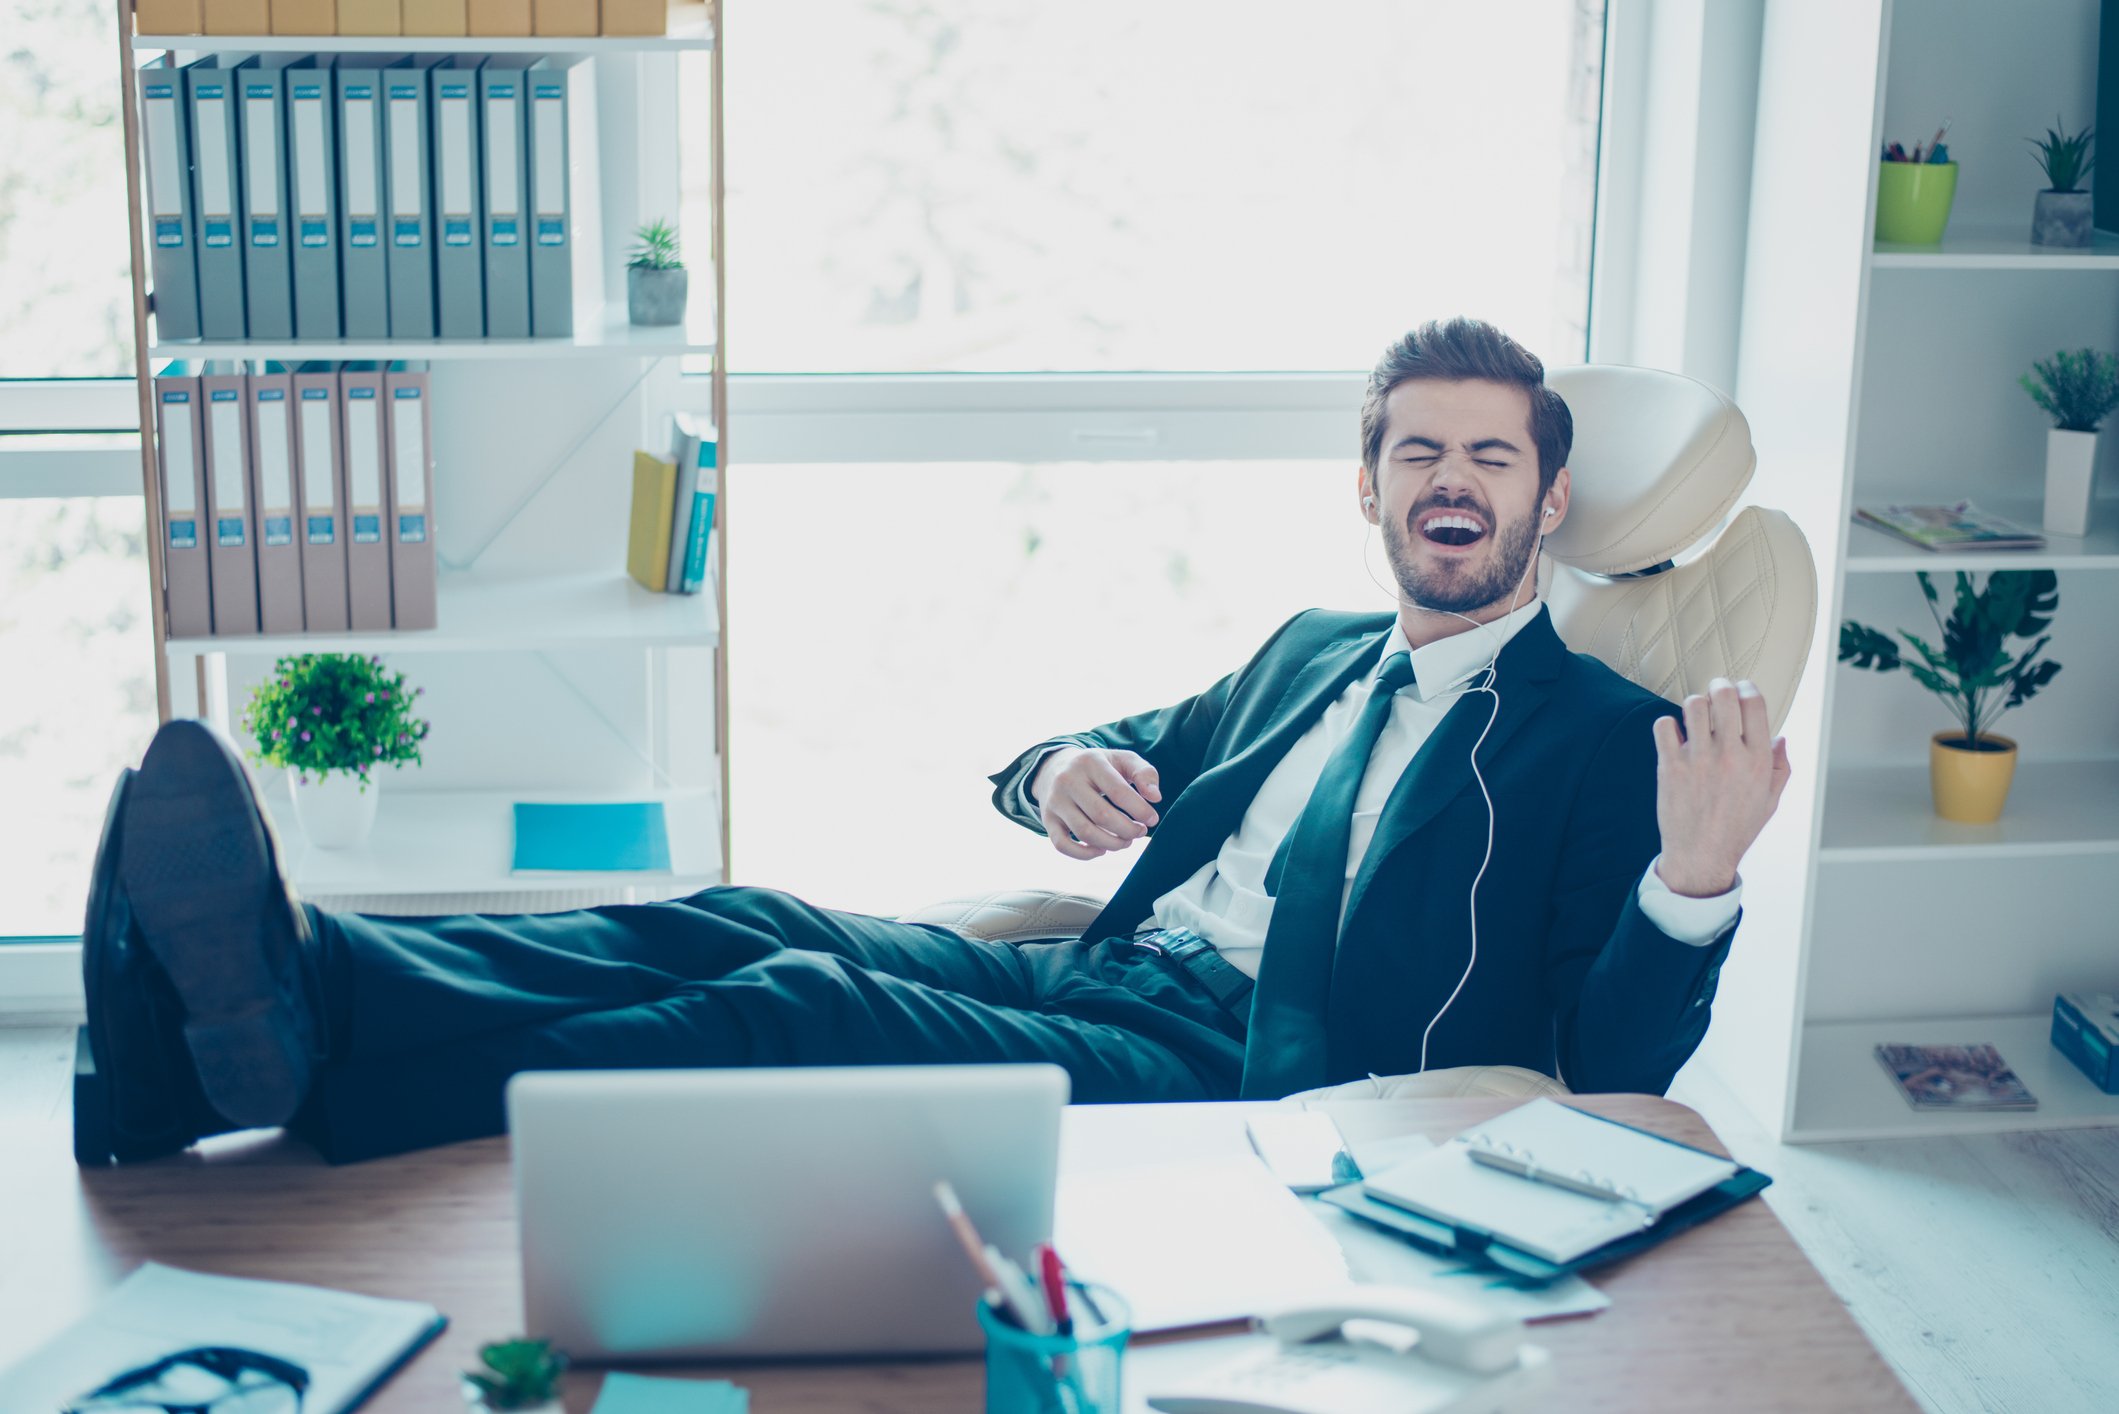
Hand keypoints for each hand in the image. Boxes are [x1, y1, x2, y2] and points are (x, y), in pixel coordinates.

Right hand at [1032, 747, 1161, 860]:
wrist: (1056, 766)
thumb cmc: (1099, 767)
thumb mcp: (1122, 759)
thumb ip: (1144, 773)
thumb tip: (1155, 798)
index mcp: (1090, 762)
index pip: (1118, 791)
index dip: (1140, 810)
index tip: (1152, 819)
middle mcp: (1068, 780)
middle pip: (1102, 815)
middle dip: (1127, 830)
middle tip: (1139, 832)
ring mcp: (1055, 801)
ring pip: (1085, 832)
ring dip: (1112, 844)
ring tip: (1125, 841)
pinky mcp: (1047, 819)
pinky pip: (1063, 845)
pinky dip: (1085, 854)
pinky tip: (1102, 850)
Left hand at [1651, 678, 1790, 896]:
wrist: (1701, 855)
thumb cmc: (1736, 827)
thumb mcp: (1770, 800)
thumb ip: (1779, 767)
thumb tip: (1780, 738)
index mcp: (1757, 760)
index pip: (1755, 704)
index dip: (1746, 687)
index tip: (1740, 688)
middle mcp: (1730, 756)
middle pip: (1724, 696)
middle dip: (1720, 686)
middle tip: (1716, 691)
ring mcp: (1699, 760)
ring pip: (1693, 705)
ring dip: (1694, 704)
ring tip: (1695, 715)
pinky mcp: (1671, 767)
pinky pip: (1664, 726)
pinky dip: (1667, 725)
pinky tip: (1674, 735)